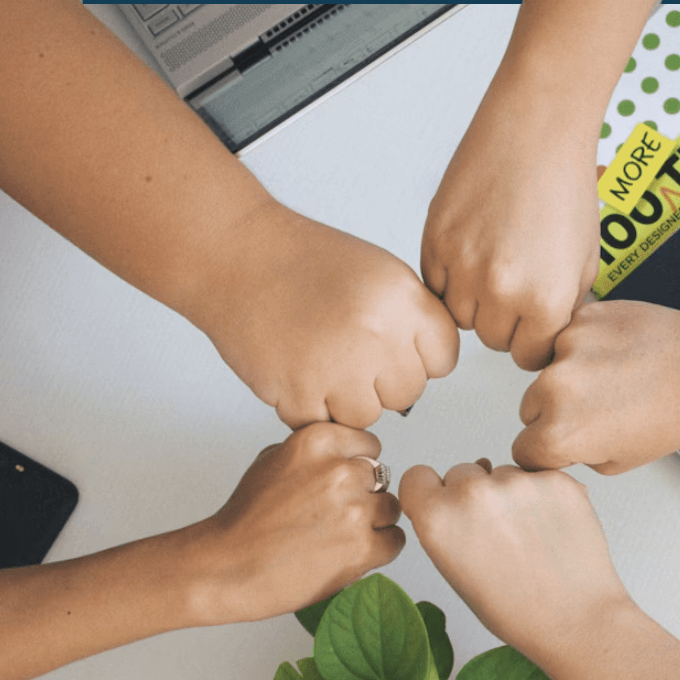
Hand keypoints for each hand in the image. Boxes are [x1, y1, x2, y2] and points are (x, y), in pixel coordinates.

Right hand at [194, 423, 403, 622]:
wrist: (228, 567)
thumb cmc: (245, 520)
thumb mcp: (272, 460)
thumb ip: (315, 452)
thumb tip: (347, 455)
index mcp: (318, 442)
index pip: (370, 446)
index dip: (358, 467)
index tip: (344, 484)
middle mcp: (340, 471)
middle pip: (382, 479)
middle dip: (365, 496)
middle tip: (336, 517)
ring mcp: (354, 510)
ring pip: (392, 509)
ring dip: (374, 523)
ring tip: (341, 537)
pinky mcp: (362, 548)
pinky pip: (395, 541)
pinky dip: (379, 550)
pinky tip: (350, 554)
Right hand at [197, 208, 459, 429]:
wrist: (236, 254)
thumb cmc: (305, 262)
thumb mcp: (380, 273)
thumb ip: (412, 320)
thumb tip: (430, 369)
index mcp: (402, 298)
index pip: (443, 358)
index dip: (419, 357)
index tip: (395, 347)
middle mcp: (375, 333)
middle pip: (408, 393)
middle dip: (382, 381)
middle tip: (348, 352)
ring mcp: (336, 367)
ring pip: (368, 416)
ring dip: (346, 399)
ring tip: (320, 360)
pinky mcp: (298, 393)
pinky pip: (323, 424)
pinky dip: (309, 407)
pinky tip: (297, 369)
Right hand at [398, 459, 631, 666]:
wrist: (575, 619)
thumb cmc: (515, 609)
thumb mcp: (455, 572)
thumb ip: (443, 526)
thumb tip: (451, 494)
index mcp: (438, 518)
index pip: (417, 477)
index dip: (431, 492)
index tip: (444, 505)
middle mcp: (472, 493)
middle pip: (461, 472)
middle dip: (473, 494)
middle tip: (495, 533)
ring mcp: (516, 481)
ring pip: (502, 472)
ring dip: (510, 494)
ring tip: (528, 536)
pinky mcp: (555, 479)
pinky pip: (538, 475)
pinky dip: (543, 495)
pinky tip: (551, 529)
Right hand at [421, 91, 600, 370]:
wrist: (537, 126)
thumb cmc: (565, 183)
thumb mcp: (585, 261)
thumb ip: (564, 308)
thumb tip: (544, 338)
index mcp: (545, 300)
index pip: (529, 356)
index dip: (533, 338)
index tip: (533, 322)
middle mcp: (501, 289)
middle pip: (493, 340)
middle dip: (505, 319)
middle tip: (515, 282)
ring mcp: (463, 266)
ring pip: (460, 317)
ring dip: (475, 301)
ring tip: (494, 263)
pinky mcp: (435, 240)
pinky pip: (435, 286)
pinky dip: (450, 276)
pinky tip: (474, 248)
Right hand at [512, 300, 679, 473]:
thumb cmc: (674, 413)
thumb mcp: (618, 461)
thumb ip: (575, 454)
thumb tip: (555, 444)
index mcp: (560, 434)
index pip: (523, 450)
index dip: (546, 451)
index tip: (561, 445)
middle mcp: (555, 389)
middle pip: (529, 408)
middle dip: (554, 412)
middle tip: (597, 410)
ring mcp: (566, 349)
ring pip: (546, 371)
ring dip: (568, 377)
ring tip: (613, 380)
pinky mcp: (581, 319)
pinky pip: (567, 339)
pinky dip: (585, 348)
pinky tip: (616, 356)